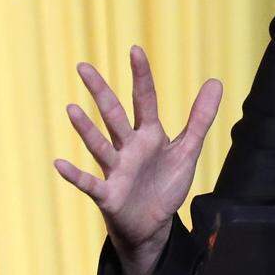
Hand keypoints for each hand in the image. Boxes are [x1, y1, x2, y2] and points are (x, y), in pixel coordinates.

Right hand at [53, 45, 221, 261]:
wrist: (154, 224)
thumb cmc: (166, 184)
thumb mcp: (188, 149)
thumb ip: (200, 118)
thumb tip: (215, 81)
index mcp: (149, 135)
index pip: (144, 99)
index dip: (141, 76)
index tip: (135, 50)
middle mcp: (129, 147)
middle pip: (114, 115)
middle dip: (100, 92)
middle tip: (83, 66)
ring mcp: (116, 170)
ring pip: (100, 145)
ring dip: (86, 129)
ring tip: (71, 109)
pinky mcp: (108, 194)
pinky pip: (90, 183)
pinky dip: (75, 175)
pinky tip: (59, 164)